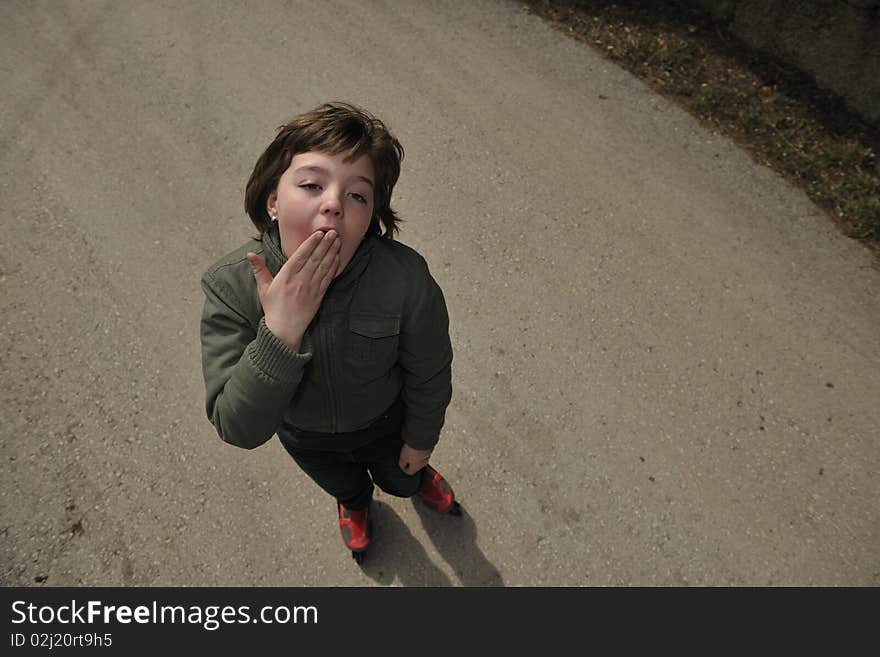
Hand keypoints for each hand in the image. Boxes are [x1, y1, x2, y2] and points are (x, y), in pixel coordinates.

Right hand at [246, 230, 340, 350]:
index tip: (318, 234)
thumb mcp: (263, 288)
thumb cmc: (272, 308)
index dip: (310, 244)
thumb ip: (259, 269)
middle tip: (333, 232)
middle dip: (325, 244)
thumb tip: (250, 254)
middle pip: (315, 258)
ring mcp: (311, 288)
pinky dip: (333, 267)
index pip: (300, 256)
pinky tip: (337, 258)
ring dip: (331, 252)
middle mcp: (300, 280)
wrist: (284, 330)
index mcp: (286, 276)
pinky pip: (328, 278)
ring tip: (337, 240)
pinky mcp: (319, 296)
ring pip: (323, 266)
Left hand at [399, 443, 432, 474]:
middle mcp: (424, 463)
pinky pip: (423, 451)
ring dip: (415, 455)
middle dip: (410, 461)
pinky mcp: (429, 448)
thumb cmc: (413, 449)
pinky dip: (419, 449)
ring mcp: (428, 455)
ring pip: (420, 458)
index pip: (409, 472)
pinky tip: (415, 445)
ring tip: (410, 449)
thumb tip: (403, 466)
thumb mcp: (403, 458)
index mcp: (416, 467)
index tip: (401, 464)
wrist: (421, 438)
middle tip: (405, 455)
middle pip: (415, 465)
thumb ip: (402, 464)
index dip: (404, 469)